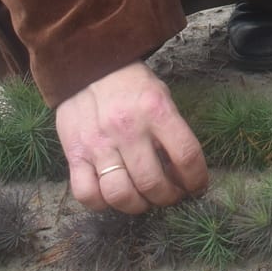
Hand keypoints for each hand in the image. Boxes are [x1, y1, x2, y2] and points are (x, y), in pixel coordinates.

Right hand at [55, 61, 209, 214]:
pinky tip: (112, 195)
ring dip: (138, 206)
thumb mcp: (160, 95)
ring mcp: (98, 144)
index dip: (197, 179)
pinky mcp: (74, 154)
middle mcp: (127, 128)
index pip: (186, 155)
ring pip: (121, 194)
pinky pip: (87, 194)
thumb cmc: (130, 83)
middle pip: (153, 182)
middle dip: (168, 197)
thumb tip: (183, 171)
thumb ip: (171, 129)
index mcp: (156, 110)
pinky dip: (102, 204)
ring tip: (144, 199)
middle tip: (170, 195)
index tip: (197, 187)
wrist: (86, 65)